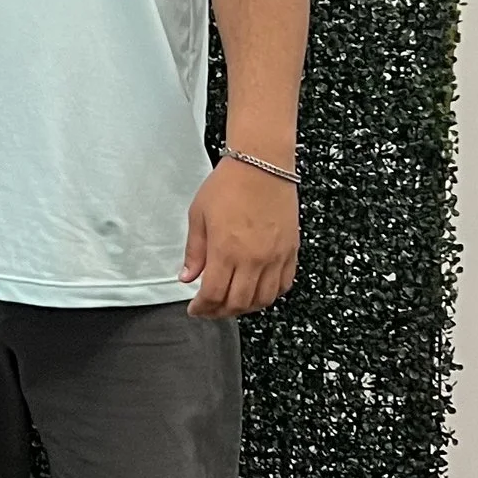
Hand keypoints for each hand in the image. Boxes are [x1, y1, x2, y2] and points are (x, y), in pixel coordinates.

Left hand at [182, 158, 299, 315]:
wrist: (262, 164)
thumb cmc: (228, 185)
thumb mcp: (199, 216)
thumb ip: (194, 251)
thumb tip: (187, 278)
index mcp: (225, 251)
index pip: (213, 295)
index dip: (202, 308)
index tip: (195, 309)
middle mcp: (253, 259)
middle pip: (238, 303)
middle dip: (220, 312)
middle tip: (210, 309)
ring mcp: (275, 257)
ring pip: (263, 299)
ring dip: (246, 307)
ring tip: (232, 303)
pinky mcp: (291, 251)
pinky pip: (284, 284)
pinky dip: (270, 294)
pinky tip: (257, 291)